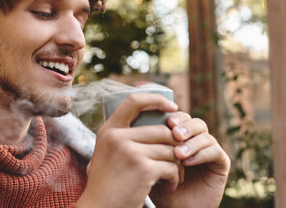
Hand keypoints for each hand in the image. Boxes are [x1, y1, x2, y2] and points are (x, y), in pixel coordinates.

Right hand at [77, 93, 180, 207]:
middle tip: (177, 161)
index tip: (173, 108)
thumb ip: (124, 136)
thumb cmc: (108, 184)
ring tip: (173, 176)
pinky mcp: (143, 169)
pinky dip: (175, 178)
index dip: (156, 100)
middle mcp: (117, 136)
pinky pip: (172, 167)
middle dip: (175, 146)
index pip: (133, 100)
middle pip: (162, 130)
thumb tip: (160, 122)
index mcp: (108, 130)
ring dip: (177, 165)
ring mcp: (129, 152)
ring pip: (170, 149)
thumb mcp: (108, 153)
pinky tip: (168, 186)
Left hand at [149, 112, 230, 207]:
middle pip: (195, 122)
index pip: (180, 118)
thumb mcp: (151, 162)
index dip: (175, 117)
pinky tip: (187, 162)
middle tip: (174, 134)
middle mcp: (196, 140)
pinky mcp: (221, 163)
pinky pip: (215, 152)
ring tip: (178, 154)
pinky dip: (201, 154)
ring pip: (206, 136)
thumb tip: (141, 124)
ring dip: (191, 143)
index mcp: (180, 136)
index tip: (166, 122)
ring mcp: (210, 151)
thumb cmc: (159, 185)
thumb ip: (150, 144)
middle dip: (185, 126)